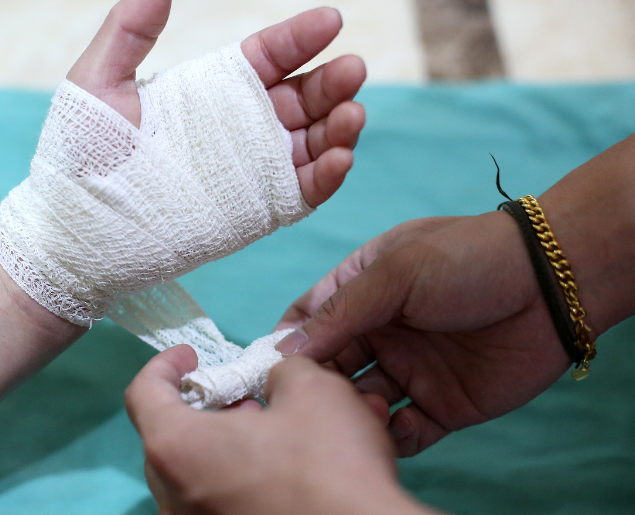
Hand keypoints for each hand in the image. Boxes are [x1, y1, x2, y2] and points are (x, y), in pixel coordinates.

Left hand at [66, 0, 365, 207]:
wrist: (74, 228)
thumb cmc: (81, 155)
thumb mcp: (99, 84)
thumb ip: (128, 33)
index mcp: (213, 92)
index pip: (269, 58)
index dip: (300, 38)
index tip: (330, 20)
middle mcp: (240, 129)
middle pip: (301, 98)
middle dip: (332, 83)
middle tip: (353, 70)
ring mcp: (251, 171)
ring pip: (310, 144)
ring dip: (338, 129)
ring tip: (353, 115)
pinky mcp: (255, 212)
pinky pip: (300, 193)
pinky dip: (326, 178)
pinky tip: (339, 160)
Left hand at [125, 345, 434, 514]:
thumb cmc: (329, 466)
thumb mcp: (313, 389)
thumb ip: (280, 371)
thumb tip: (275, 381)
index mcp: (177, 448)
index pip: (143, 394)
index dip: (165, 366)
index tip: (191, 356)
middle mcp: (172, 498)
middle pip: (168, 439)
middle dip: (204, 410)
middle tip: (244, 397)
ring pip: (195, 476)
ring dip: (227, 446)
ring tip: (275, 433)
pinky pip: (216, 505)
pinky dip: (240, 481)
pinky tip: (285, 472)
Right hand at [275, 212, 572, 456]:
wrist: (552, 285)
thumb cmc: (468, 259)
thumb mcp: (394, 272)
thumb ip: (338, 312)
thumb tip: (285, 350)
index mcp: (362, 289)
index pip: (308, 319)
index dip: (285, 342)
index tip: (263, 368)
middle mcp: (380, 331)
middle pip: (329, 366)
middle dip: (314, 384)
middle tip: (302, 402)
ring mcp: (410, 369)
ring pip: (361, 402)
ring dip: (351, 412)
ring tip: (357, 410)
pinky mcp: (441, 404)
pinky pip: (405, 431)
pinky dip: (390, 437)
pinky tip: (388, 430)